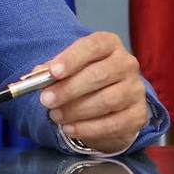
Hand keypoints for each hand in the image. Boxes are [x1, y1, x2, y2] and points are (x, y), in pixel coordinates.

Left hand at [38, 32, 148, 153]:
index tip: (53, 72)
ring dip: (76, 110)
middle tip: (46, 100)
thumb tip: (35, 76)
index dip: (72, 58)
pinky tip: (69, 128)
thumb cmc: (86, 78)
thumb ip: (52, 71)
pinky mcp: (138, 115)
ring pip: (106, 100)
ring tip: (55, 116)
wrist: (112, 104)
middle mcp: (127, 64)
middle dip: (69, 88)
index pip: (93, 46)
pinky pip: (113, 124)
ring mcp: (135, 90)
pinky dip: (88, 128)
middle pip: (99, 75)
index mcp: (110, 45)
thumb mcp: (69, 69)